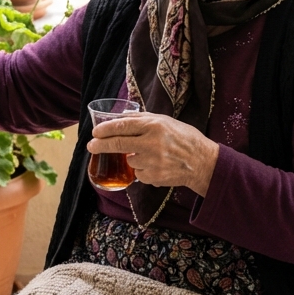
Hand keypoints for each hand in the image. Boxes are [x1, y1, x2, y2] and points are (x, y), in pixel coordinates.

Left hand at [87, 112, 219, 195]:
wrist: (203, 162)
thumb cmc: (184, 138)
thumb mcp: (165, 121)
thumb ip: (142, 119)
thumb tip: (119, 117)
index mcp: (154, 126)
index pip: (122, 126)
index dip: (105, 129)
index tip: (95, 132)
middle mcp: (152, 143)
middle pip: (118, 144)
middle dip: (100, 145)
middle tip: (91, 146)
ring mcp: (153, 162)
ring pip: (129, 161)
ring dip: (133, 158)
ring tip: (151, 155)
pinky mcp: (155, 177)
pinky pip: (139, 174)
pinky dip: (143, 170)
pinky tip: (157, 165)